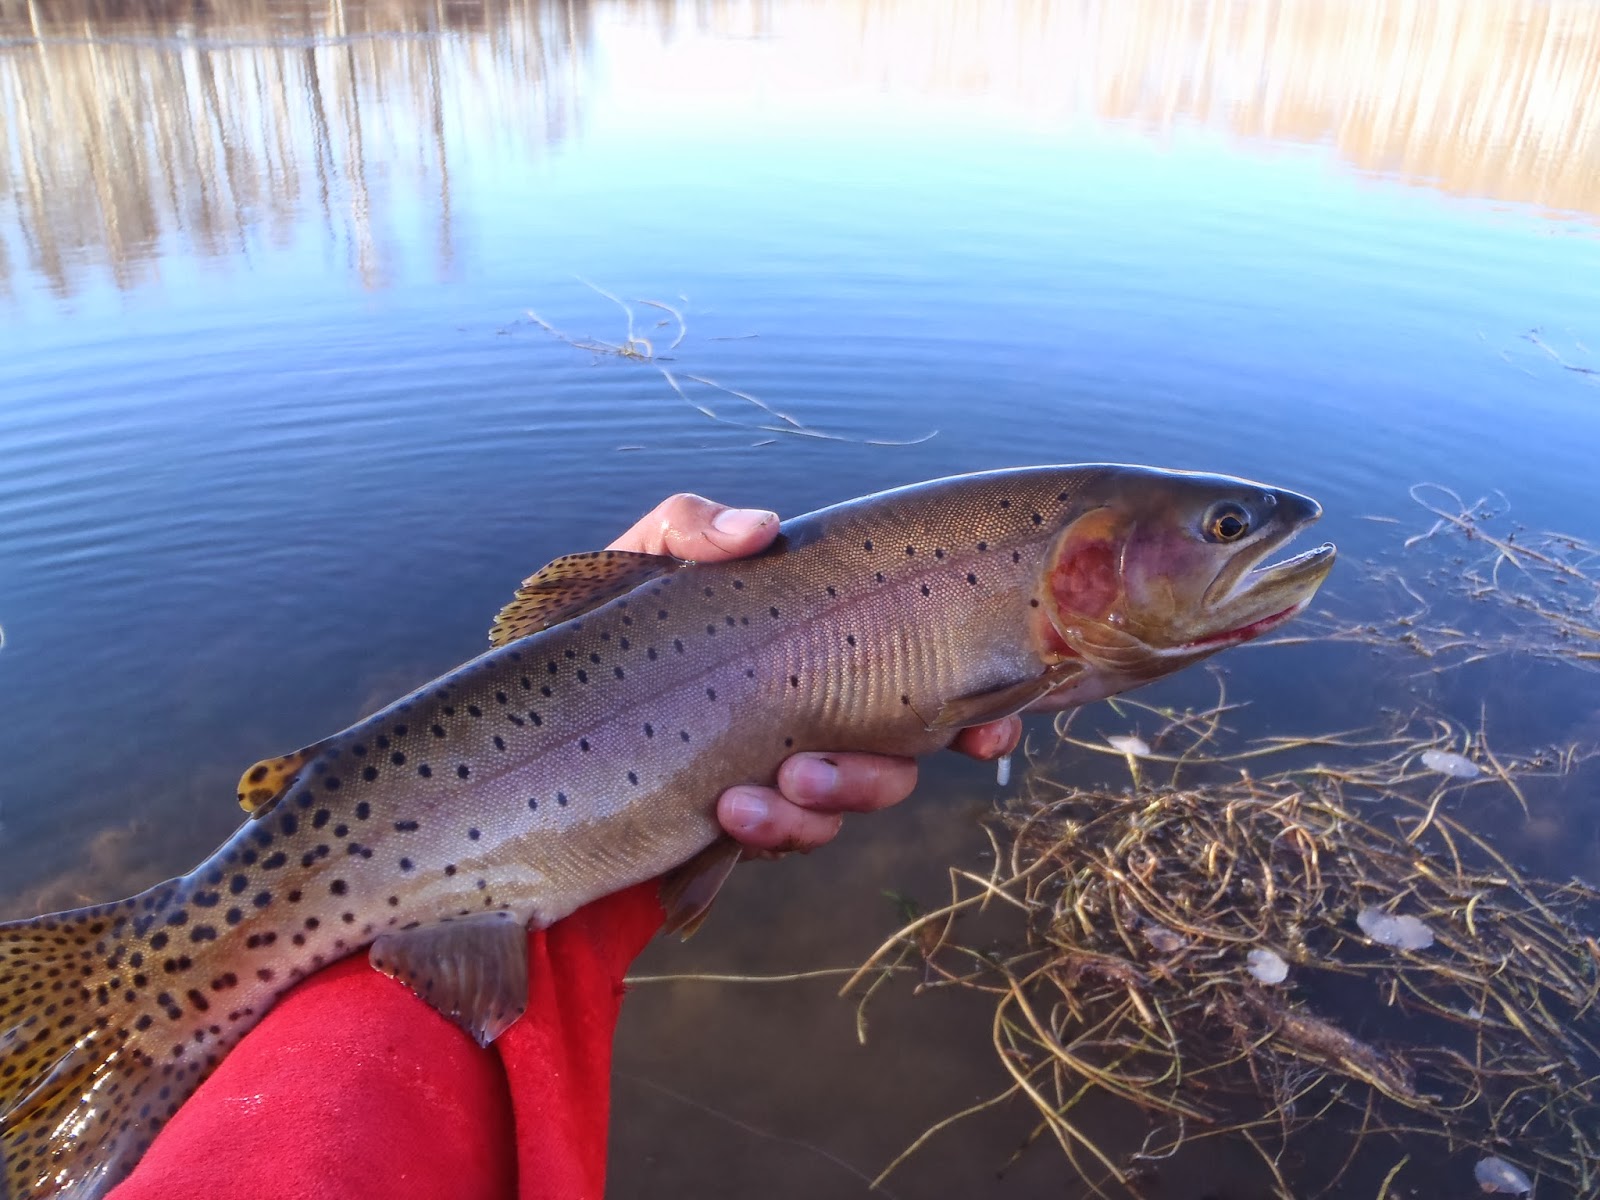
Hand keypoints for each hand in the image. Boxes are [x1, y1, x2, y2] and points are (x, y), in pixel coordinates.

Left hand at [608, 493, 1021, 856]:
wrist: (534, 737)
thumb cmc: (600, 633)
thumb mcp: (637, 567)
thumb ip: (690, 527)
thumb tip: (763, 527)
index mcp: (819, 647)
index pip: (923, 674)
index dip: (976, 709)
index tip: (988, 726)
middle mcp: (819, 713)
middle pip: (903, 754)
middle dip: (880, 769)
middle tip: (815, 764)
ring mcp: (786, 773)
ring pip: (853, 802)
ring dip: (824, 804)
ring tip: (754, 794)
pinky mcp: (747, 828)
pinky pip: (793, 840)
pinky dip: (774, 831)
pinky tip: (729, 813)